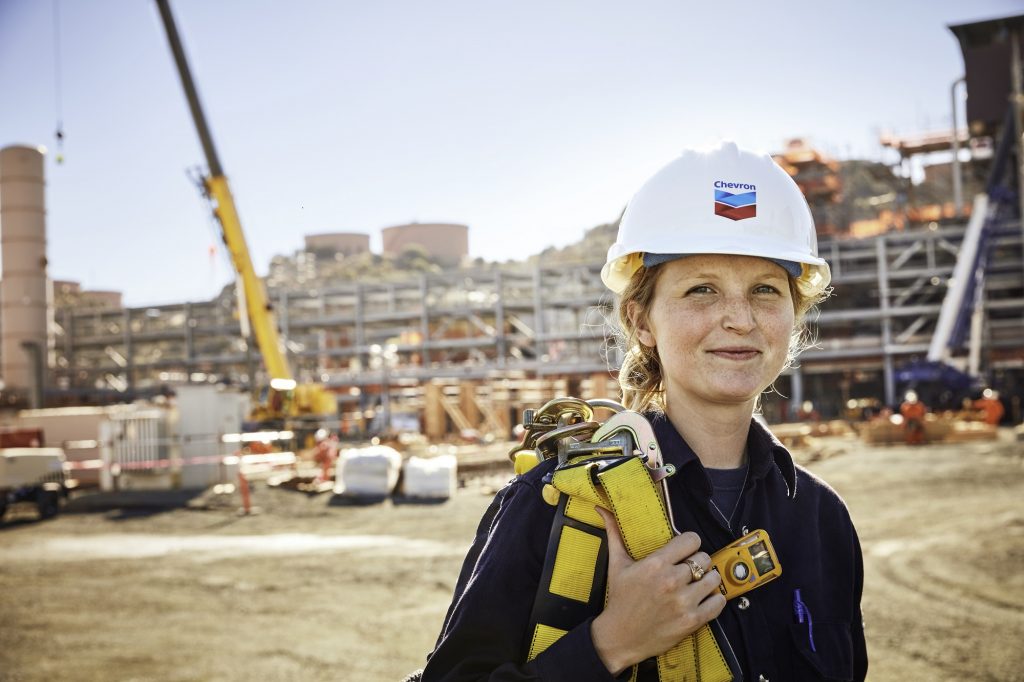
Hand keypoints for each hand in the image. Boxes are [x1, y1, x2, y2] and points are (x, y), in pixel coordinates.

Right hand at [590, 506, 725, 675]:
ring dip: (708, 580)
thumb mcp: (616, 564)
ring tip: (698, 583)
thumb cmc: (619, 599)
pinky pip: (718, 603)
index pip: (691, 540)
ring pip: (714, 578)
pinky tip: (705, 598)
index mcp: (655, 564)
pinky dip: (716, 599)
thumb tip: (602, 509)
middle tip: (690, 569)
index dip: (690, 543)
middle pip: (704, 558)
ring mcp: (683, 602)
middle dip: (698, 562)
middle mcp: (671, 581)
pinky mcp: (692, 621)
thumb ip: (614, 534)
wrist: (619, 637)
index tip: (685, 550)